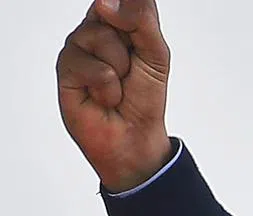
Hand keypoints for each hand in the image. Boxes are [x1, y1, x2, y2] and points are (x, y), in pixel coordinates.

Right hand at [56, 0, 172, 192]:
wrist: (134, 136)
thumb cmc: (145, 97)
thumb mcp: (156, 55)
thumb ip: (141, 21)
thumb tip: (106, 2)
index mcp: (118, 24)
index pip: (125, 1)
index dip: (134, 13)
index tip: (140, 34)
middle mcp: (95, 30)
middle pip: (111, 11)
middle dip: (133, 47)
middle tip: (132, 71)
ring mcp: (78, 48)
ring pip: (101, 37)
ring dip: (120, 69)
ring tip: (118, 86)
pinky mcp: (65, 68)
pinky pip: (90, 66)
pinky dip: (107, 87)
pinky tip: (104, 97)